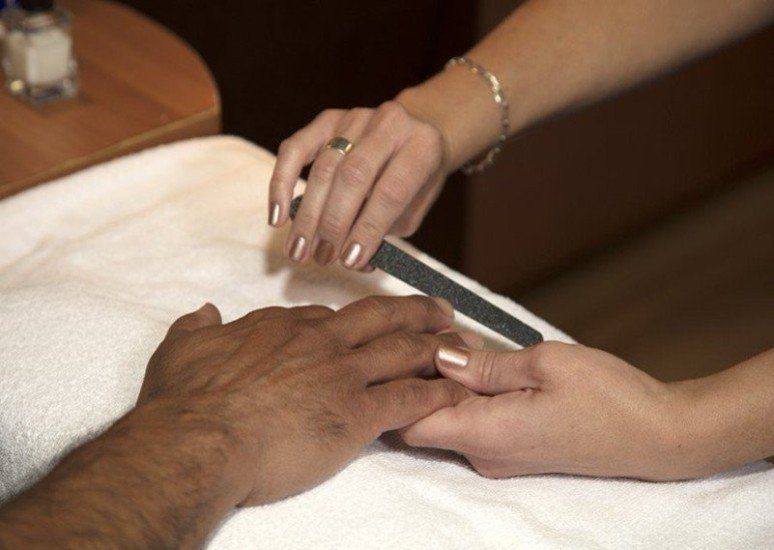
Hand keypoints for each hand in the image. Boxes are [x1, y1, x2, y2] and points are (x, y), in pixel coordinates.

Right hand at [138, 295, 477, 504]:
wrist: (198, 440)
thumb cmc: (184, 400)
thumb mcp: (180, 349)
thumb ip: (198, 327)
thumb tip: (204, 312)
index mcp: (282, 327)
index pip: (327, 316)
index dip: (353, 321)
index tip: (367, 325)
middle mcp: (320, 342)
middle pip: (380, 317)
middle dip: (415, 312)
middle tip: (442, 311)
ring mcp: (342, 374)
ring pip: (404, 350)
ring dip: (438, 345)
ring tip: (464, 344)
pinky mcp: (356, 414)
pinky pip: (410, 398)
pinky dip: (438, 394)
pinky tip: (457, 393)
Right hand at [268, 101, 448, 268]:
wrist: (418, 131)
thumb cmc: (415, 179)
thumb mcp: (414, 208)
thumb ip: (387, 230)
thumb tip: (352, 259)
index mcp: (422, 147)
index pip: (391, 192)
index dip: (368, 229)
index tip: (350, 260)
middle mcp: (390, 123)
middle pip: (352, 177)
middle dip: (333, 224)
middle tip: (322, 258)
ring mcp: (356, 117)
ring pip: (323, 168)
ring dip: (308, 216)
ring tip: (299, 250)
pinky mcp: (328, 119)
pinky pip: (295, 149)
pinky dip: (281, 184)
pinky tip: (278, 217)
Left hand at [402, 342, 705, 480]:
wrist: (659, 435)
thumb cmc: (609, 395)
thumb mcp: (545, 363)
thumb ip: (485, 364)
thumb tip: (440, 356)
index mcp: (487, 433)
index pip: (408, 424)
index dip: (398, 386)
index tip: (408, 348)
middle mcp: (484, 455)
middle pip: (423, 421)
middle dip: (421, 379)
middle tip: (441, 335)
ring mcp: (498, 458)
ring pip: (448, 420)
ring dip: (448, 384)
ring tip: (466, 344)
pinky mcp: (512, 452)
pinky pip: (472, 424)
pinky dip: (468, 395)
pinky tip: (484, 364)